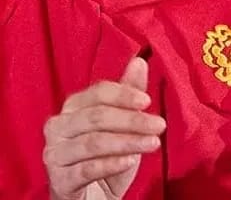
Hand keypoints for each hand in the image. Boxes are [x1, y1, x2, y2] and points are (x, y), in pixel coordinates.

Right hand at [44, 57, 165, 199]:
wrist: (94, 196)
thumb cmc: (108, 155)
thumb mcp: (123, 123)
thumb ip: (128, 93)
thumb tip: (140, 61)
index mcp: (73, 107)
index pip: (98, 93)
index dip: (124, 95)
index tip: (148, 101)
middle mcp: (58, 127)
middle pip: (97, 117)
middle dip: (132, 120)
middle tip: (158, 125)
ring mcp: (55, 154)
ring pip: (93, 142)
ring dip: (127, 141)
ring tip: (152, 143)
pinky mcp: (59, 181)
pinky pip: (86, 169)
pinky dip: (111, 163)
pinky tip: (131, 160)